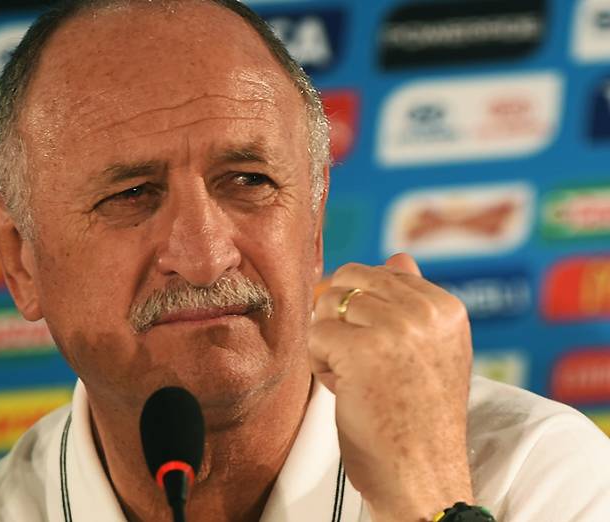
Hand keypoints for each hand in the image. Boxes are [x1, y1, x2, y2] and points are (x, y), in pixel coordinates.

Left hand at [309, 253, 473, 521]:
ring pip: (327, 306)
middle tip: (362, 365)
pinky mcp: (361, 349)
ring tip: (357, 380)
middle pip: (348, 284)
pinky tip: (345, 390)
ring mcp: (395, 327)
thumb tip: (398, 256)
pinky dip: (319, 365)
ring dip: (329, 345)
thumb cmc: (418, 418)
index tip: (384, 354)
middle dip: (341, 322)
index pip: (380, 274)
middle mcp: (426, 310)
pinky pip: (314, 335)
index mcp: (447, 306)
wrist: (421, 474)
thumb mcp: (432, 350)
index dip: (364, 313)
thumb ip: (414, 302)